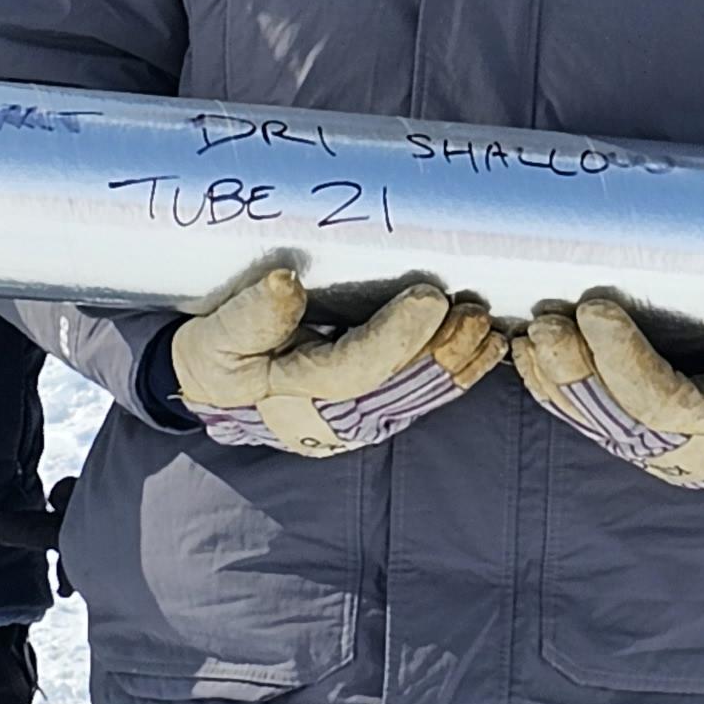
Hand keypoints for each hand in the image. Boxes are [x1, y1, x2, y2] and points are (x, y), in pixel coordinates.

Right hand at [173, 268, 500, 455]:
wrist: (215, 380)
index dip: (395, 337)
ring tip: (488, 328)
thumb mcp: (215, 334)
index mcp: (289, 390)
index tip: (429, 297)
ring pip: (417, 395)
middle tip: (474, 311)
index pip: (353, 368)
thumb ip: (249, 315)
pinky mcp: (373, 409)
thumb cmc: (216, 350)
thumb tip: (285, 286)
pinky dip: (456, 373)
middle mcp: (330, 415)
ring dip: (458, 363)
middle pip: (398, 386)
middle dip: (442, 350)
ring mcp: (356, 417)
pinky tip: (484, 349)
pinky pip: (420, 395)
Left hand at [512, 292, 703, 493]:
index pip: (658, 399)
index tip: (596, 310)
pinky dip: (550, 389)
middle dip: (573, 367)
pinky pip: (582, 418)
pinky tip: (527, 358)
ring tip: (530, 336)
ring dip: (553, 378)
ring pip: (590, 418)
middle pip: (611, 412)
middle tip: (547, 323)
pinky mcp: (627, 436)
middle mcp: (672, 447)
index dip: (622, 357)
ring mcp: (645, 447)